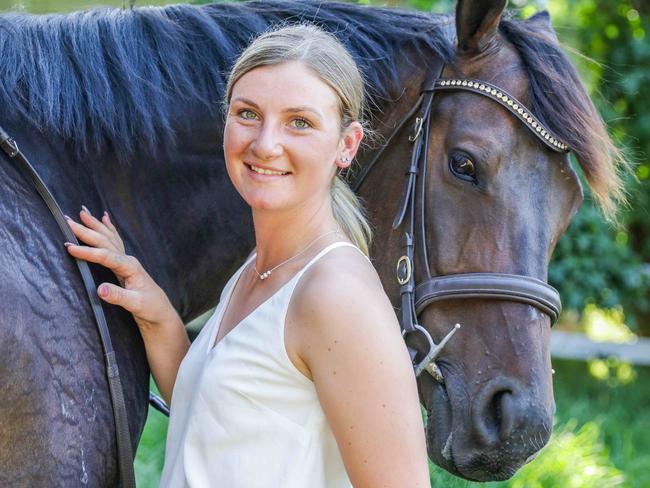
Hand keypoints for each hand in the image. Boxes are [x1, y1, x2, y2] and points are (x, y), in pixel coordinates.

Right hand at [64, 206, 178, 329]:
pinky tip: (105, 219)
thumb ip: (118, 296)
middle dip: (86, 231)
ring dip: (95, 225)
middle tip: (67, 221)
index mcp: (130, 267)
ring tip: (82, 212)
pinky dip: (108, 229)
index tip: (70, 247)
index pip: (106, 256)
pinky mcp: (124, 264)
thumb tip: (99, 290)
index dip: (88, 252)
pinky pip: (114, 242)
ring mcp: (126, 260)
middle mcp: (128, 260)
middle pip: (105, 242)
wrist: (160, 311)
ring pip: (108, 238)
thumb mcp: (135, 305)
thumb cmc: (150, 307)